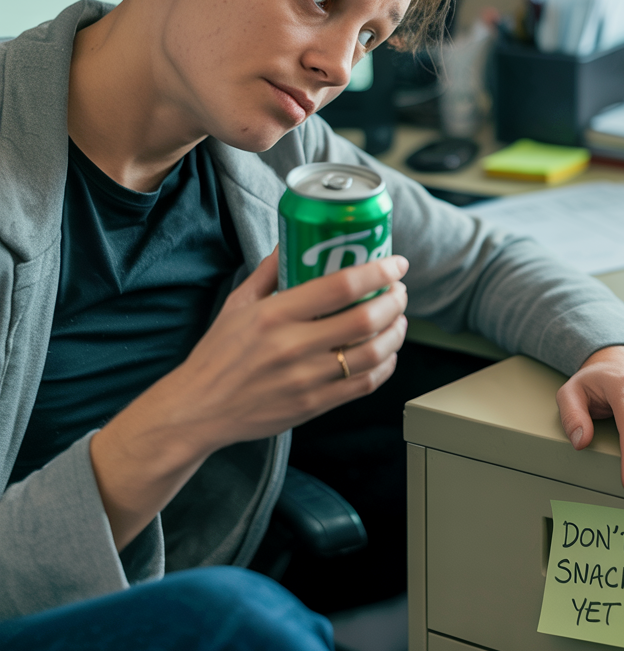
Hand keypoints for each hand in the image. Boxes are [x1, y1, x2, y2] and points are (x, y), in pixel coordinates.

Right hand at [146, 250, 409, 447]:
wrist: (198, 410)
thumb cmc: (217, 356)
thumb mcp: (238, 304)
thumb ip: (269, 272)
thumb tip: (292, 241)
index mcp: (274, 315)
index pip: (340, 286)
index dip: (378, 272)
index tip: (395, 263)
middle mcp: (293, 346)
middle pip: (365, 319)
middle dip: (394, 300)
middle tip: (399, 290)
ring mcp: (307, 379)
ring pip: (373, 353)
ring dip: (396, 332)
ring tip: (398, 319)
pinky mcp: (314, 406)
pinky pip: (364, 384)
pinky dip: (386, 365)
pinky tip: (387, 352)